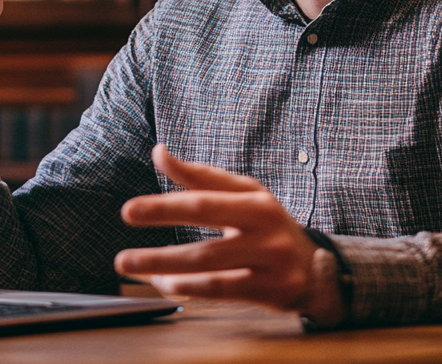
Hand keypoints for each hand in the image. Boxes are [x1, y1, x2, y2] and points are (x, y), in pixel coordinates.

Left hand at [115, 146, 345, 326]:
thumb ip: (200, 177)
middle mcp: (264, 222)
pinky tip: (163, 283)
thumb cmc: (266, 226)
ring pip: (207, 259)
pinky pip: (220, 289)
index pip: (205, 188)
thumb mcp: (242, 196)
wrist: (315, 270)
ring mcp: (269, 257)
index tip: (131, 206)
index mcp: (254, 195)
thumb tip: (159, 152)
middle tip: (126, 216)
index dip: (169, 191)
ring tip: (130, 262)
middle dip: (162, 214)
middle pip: (206, 214)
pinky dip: (188, 287)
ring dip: (163, 262)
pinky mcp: (269, 289)